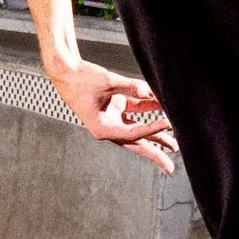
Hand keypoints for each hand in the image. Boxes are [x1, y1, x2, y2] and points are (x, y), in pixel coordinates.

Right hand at [49, 58, 175, 169]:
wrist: (66, 71)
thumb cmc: (80, 79)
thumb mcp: (108, 82)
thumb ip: (132, 87)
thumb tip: (152, 92)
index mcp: (102, 128)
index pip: (133, 133)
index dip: (152, 129)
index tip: (168, 124)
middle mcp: (108, 126)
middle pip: (136, 142)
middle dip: (154, 154)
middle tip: (169, 167)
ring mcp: (112, 117)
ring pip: (138, 128)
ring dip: (155, 134)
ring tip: (173, 144)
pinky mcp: (115, 106)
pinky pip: (136, 111)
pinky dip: (149, 110)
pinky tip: (163, 110)